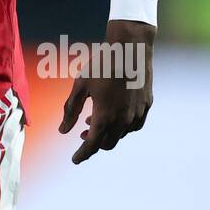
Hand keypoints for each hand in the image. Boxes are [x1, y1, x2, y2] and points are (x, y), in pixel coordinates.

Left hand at [58, 19, 153, 162]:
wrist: (131, 49)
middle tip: (83, 135)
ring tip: (94, 120)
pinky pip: (134, 126)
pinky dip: (122, 127)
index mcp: (104, 116)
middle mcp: (123, 120)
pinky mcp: (147, 107)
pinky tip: (115, 117)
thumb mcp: (80, 86)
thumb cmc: (101, 65)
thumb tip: (63, 131)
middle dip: (94, 144)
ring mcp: (137, 114)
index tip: (75, 160)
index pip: (92, 145)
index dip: (82, 155)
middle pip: (108, 144)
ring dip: (107, 133)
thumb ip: (71, 110)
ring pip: (121, 135)